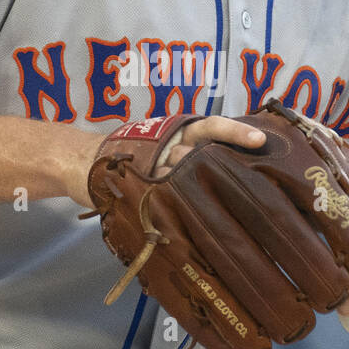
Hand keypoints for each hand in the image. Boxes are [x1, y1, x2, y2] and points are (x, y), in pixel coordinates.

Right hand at [65, 116, 265, 208]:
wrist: (88, 162)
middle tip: (250, 182)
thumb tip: (240, 156)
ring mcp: (154, 168)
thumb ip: (195, 145)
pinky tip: (194, 222)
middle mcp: (168, 145)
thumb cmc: (138, 151)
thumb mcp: (166, 139)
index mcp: (178, 130)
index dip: (236, 132)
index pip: (212, 126)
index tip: (260, 140)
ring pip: (184, 179)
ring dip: (200, 192)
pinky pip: (166, 200)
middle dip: (220, 169)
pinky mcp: (142, 188)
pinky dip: (178, 208)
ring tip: (225, 208)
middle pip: (201, 156)